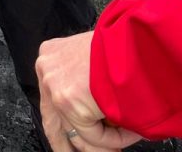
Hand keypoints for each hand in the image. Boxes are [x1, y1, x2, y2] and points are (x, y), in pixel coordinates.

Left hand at [37, 31, 141, 149]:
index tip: (76, 142)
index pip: (50, 100)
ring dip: (102, 144)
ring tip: (122, 143)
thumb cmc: (123, 44)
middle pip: (53, 123)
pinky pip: (94, 136)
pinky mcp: (69, 103)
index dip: (66, 125)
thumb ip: (83, 82)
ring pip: (77, 133)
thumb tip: (93, 118)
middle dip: (73, 144)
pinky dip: (114, 140)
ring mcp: (55, 87)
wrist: (135, 40)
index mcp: (51, 55)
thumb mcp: (95, 57)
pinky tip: (130, 132)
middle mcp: (46, 70)